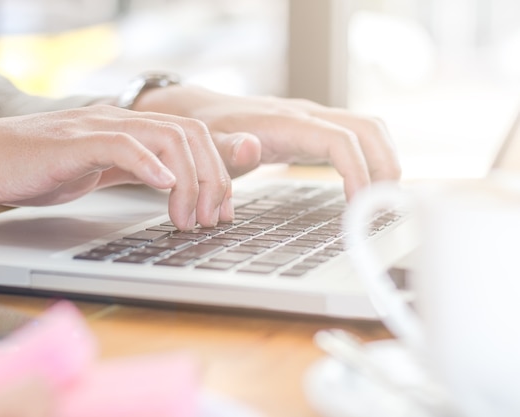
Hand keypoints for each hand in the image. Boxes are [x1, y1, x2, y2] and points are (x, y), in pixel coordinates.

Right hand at [0, 105, 231, 228]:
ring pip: (167, 137)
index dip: (218, 170)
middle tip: (213, 219)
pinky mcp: (74, 142)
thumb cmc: (34, 168)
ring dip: (189, 182)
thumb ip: (136, 169)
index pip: (192, 135)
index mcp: (129, 128)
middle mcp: (119, 121)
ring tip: (188, 219)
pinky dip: (150, 166)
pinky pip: (122, 145)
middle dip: (214, 180)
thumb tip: (171, 183)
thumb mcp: (99, 169)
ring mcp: (97, 128)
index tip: (223, 209)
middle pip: (191, 134)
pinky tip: (164, 189)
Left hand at [134, 85, 400, 198]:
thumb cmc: (207, 131)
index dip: (357, 172)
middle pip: (368, 129)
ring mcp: (315, 120)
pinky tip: (369, 186)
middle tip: (385, 208)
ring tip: (384, 201)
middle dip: (384, 166)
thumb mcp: (209, 145)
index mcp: (285, 123)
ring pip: (369, 129)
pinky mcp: (316, 130)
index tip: (360, 207)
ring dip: (385, 160)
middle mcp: (307, 116)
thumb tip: (252, 148)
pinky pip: (357, 137)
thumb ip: (228, 149)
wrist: (204, 111)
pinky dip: (372, 158)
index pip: (339, 141)